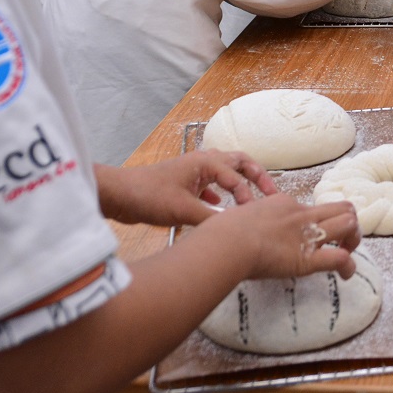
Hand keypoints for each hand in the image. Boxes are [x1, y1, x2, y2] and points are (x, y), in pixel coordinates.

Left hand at [96, 150, 277, 226]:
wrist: (120, 196)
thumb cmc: (149, 195)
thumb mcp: (184, 211)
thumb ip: (213, 219)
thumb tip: (236, 229)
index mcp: (206, 163)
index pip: (238, 178)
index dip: (250, 197)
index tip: (256, 215)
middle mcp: (202, 162)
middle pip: (239, 163)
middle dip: (257, 176)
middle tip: (272, 192)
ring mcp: (193, 172)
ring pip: (225, 172)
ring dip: (240, 182)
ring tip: (253, 198)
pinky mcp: (184, 184)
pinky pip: (211, 184)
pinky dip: (221, 193)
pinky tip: (220, 208)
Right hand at [219, 193, 361, 279]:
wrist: (228, 241)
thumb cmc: (222, 232)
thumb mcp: (238, 217)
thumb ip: (245, 222)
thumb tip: (233, 228)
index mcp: (284, 203)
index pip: (311, 208)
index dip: (316, 221)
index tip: (311, 235)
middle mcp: (302, 215)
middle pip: (342, 208)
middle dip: (349, 223)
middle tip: (343, 241)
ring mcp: (308, 235)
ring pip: (348, 224)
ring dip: (354, 240)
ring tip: (347, 254)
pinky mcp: (308, 258)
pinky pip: (341, 258)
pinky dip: (348, 267)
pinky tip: (345, 275)